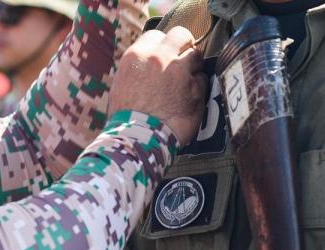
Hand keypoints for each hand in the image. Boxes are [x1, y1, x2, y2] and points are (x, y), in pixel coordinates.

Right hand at [108, 26, 206, 145]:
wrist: (138, 138)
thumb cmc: (126, 117)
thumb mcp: (122, 83)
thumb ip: (139, 68)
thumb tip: (150, 65)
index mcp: (138, 55)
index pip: (157, 35)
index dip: (163, 46)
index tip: (165, 55)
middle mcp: (160, 58)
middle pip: (181, 35)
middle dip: (184, 46)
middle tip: (183, 60)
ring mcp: (181, 72)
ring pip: (196, 56)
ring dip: (193, 68)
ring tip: (186, 84)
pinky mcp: (195, 89)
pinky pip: (203, 81)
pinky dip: (198, 90)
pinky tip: (188, 101)